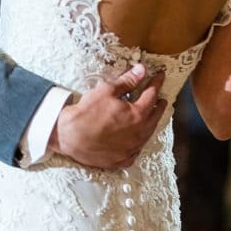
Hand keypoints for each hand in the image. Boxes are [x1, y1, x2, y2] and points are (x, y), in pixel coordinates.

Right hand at [48, 63, 166, 168]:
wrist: (68, 136)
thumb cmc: (87, 112)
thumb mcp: (107, 90)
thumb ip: (128, 81)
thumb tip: (142, 70)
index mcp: (137, 115)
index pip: (152, 96)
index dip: (156, 84)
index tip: (160, 77)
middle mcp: (138, 134)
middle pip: (154, 117)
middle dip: (159, 106)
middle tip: (161, 99)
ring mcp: (130, 149)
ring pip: (147, 135)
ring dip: (151, 123)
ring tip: (151, 116)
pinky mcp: (121, 160)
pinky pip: (136, 151)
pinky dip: (139, 142)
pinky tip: (138, 138)